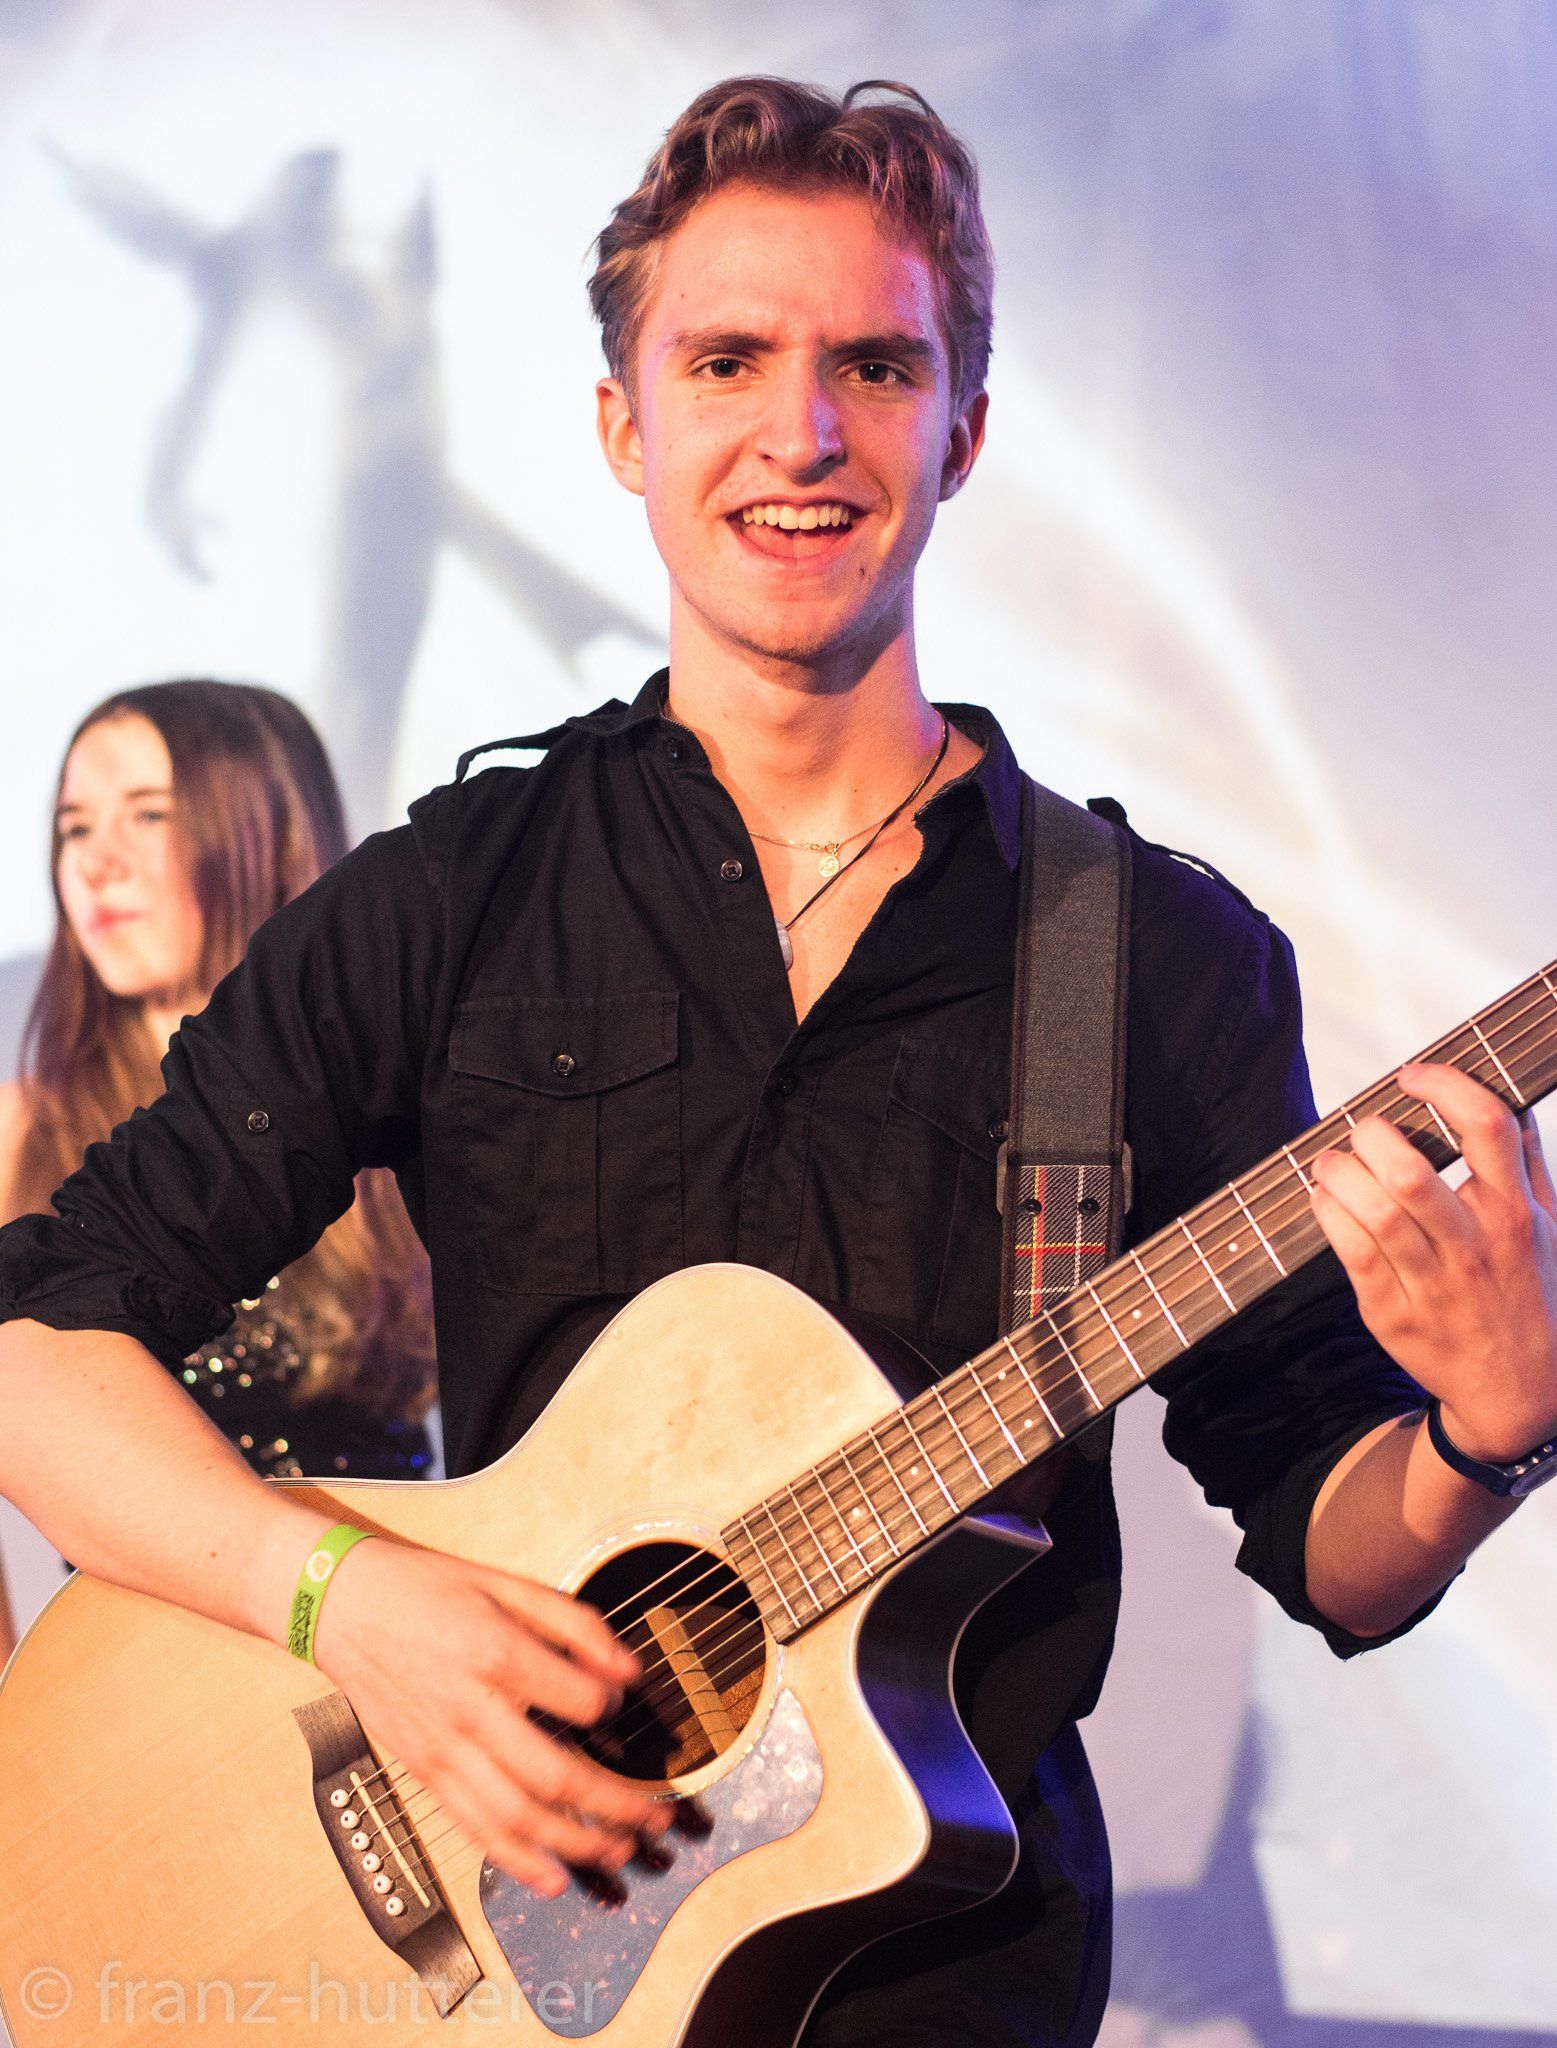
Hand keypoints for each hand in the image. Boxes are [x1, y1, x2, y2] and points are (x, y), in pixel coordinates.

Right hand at [311, 1537, 672, 1897]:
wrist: (345, 1605)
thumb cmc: (425, 1590)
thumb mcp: (505, 1582)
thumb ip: (572, 1621)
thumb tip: (626, 1665)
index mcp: (494, 1652)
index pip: (575, 1699)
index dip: (610, 1707)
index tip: (621, 1704)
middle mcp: (468, 1709)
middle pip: (552, 1776)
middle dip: (613, 1804)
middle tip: (653, 1816)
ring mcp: (442, 1748)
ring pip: (515, 1817)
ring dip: (574, 1844)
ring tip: (617, 1851)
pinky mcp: (424, 1772)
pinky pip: (473, 1827)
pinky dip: (516, 1860)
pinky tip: (552, 1876)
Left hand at [1310, 1062, 1556, 1461]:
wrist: (1520, 1391)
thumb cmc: (1528, 1292)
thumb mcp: (1550, 1225)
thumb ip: (1528, 1162)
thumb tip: (1508, 1102)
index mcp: (1516, 1213)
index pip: (1488, 1128)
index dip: (1445, 1086)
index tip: (1411, 1075)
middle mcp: (1474, 1246)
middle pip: (1411, 1174)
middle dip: (1372, 1137)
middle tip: (1363, 1132)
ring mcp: (1432, 1284)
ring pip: (1372, 1212)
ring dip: (1338, 1173)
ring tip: (1331, 1161)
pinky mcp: (1393, 1313)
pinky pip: (1349, 1251)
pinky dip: (1328, 1212)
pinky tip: (1327, 1199)